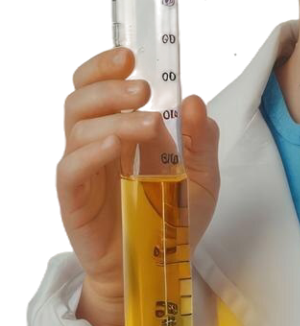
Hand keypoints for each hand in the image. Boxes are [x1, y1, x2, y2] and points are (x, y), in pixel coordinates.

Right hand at [57, 46, 219, 299]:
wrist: (158, 271)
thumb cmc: (173, 217)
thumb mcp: (204, 176)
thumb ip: (202, 139)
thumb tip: (194, 100)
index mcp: (121, 126)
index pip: (99, 82)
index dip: (106, 63)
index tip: (131, 54)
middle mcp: (96, 142)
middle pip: (80, 97)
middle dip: (108, 84)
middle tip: (143, 89)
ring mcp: (83, 170)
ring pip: (76, 127)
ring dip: (112, 117)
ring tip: (147, 123)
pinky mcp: (73, 200)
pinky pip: (69, 170)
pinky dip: (89, 154)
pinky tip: (114, 150)